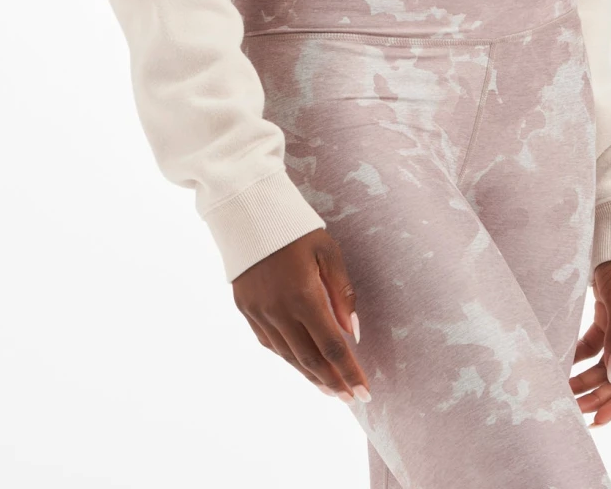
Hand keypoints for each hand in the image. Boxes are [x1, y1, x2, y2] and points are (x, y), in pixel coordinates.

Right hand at [232, 229, 370, 403]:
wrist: (247, 210)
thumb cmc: (295, 227)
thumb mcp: (327, 251)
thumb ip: (342, 292)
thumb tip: (353, 332)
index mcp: (303, 296)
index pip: (332, 347)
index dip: (349, 373)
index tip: (365, 393)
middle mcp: (279, 311)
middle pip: (310, 359)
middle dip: (333, 382)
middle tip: (350, 398)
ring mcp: (259, 313)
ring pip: (288, 356)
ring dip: (311, 375)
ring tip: (329, 389)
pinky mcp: (245, 309)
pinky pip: (269, 343)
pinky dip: (288, 357)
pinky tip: (300, 363)